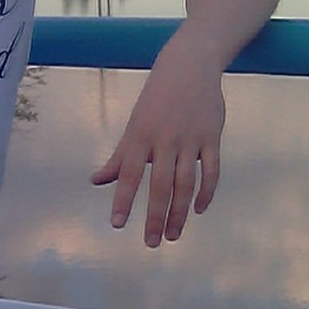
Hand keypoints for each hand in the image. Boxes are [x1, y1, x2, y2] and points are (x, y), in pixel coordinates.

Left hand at [91, 32, 224, 248]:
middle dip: (156, 217)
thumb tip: (97, 181)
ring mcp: (190, 139)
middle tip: (151, 243)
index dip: (123, 199)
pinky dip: (206, 192)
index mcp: (140, 136)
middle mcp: (165, 139)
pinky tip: (198, 210)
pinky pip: (211, 171)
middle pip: (161, 185)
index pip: (129, 174)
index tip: (118, 224)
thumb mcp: (134, 125)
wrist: (190, 66)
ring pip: (186, 183)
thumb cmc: (156, 99)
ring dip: (180, 212)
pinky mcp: (212, 137)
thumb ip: (119, 157)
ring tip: (173, 235)